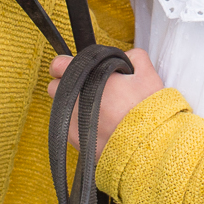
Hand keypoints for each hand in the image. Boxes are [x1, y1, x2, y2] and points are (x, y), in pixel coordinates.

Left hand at [46, 48, 165, 153]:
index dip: (65, 64)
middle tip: (89, 89)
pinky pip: (70, 129)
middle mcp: (75, 102)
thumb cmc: (146, 110)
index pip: (58, 65)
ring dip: (74, 106)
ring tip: (96, 109)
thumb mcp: (146, 73)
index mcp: (89, 80)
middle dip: (68, 86)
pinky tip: (100, 125)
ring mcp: (73, 124)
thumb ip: (132, 57)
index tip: (71, 67)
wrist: (148, 146)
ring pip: (62, 109)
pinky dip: (80, 125)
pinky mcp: (76, 143)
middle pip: (56, 88)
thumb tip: (123, 58)